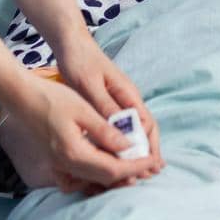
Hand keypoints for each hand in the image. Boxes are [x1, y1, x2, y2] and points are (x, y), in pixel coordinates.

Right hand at [0, 71, 161, 194]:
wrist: (21, 97)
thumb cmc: (52, 98)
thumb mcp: (84, 110)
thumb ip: (106, 131)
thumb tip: (128, 147)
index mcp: (74, 154)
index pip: (112, 170)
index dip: (136, 167)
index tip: (153, 161)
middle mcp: (66, 165)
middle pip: (104, 179)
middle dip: (130, 173)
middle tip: (150, 165)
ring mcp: (60, 165)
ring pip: (94, 179)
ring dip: (116, 174)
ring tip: (136, 164)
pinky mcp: (58, 160)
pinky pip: (81, 175)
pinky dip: (99, 173)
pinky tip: (110, 161)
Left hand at [50, 32, 162, 170]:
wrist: (71, 43)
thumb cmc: (80, 62)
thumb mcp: (89, 85)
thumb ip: (105, 108)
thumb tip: (121, 133)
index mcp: (127, 94)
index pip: (146, 125)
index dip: (147, 147)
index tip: (145, 166)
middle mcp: (127, 99)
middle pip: (145, 130)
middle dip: (147, 152)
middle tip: (148, 175)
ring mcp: (118, 101)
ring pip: (133, 130)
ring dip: (136, 150)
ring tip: (135, 172)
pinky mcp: (107, 104)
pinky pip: (120, 127)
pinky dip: (122, 143)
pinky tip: (116, 155)